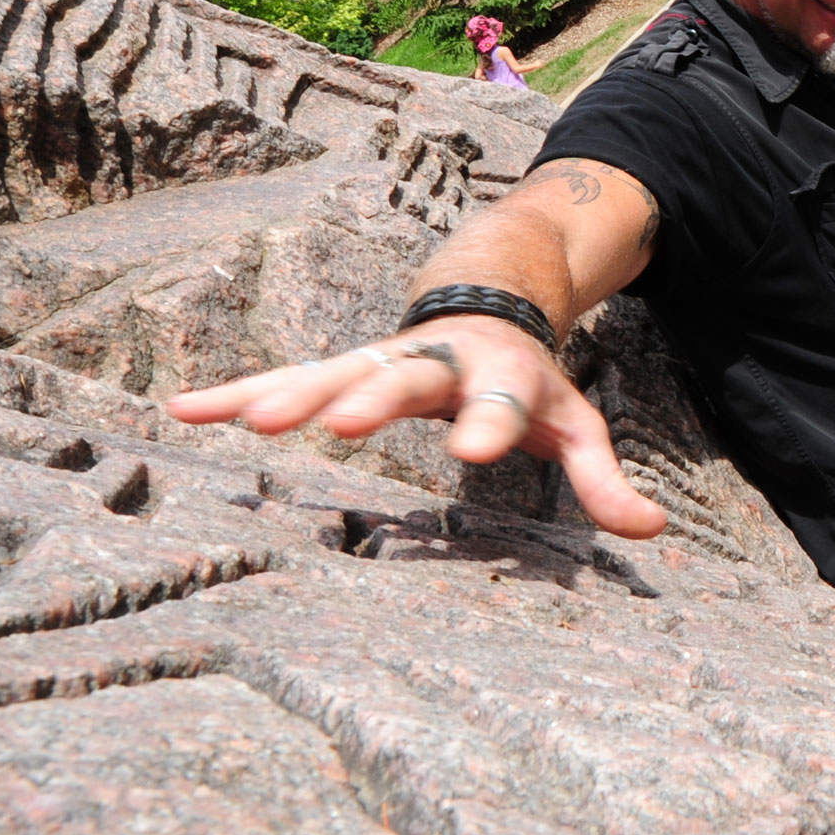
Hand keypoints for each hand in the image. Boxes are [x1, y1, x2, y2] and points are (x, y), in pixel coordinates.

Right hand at [164, 317, 665, 537]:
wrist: (490, 301)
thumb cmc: (530, 384)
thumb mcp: (576, 425)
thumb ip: (604, 480)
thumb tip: (651, 533)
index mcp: (502, 375)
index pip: (499, 402)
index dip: (489, 423)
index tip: (474, 451)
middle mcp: (438, 361)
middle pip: (405, 378)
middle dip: (375, 400)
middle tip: (338, 425)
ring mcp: (384, 361)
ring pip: (334, 373)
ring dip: (292, 395)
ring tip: (250, 422)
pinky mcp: (341, 369)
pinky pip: (283, 379)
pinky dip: (235, 393)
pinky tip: (184, 410)